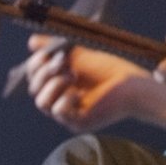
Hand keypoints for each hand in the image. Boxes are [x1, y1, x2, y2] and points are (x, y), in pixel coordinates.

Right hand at [25, 35, 154, 132]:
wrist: (134, 85)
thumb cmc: (111, 70)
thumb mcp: (80, 55)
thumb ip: (57, 48)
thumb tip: (31, 42)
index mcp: (59, 84)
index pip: (34, 77)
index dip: (35, 65)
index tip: (46, 53)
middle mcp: (60, 99)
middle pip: (34, 89)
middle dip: (44, 72)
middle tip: (62, 62)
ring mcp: (68, 113)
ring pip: (41, 102)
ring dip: (53, 85)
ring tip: (72, 75)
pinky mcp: (78, 122)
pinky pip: (58, 113)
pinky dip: (64, 100)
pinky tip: (78, 93)